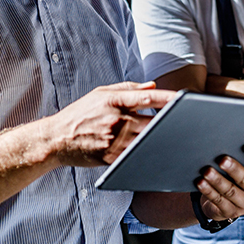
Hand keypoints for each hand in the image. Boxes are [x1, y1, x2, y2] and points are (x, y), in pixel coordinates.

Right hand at [49, 81, 174, 167]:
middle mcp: (115, 119)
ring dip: (161, 139)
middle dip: (169, 122)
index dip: (167, 98)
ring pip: (146, 140)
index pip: (146, 97)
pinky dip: (147, 154)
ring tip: (177, 138)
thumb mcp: (100, 94)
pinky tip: (158, 154)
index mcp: (113, 101)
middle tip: (187, 123)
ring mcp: (113, 140)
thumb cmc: (80, 113)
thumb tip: (152, 86)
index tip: (184, 98)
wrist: (57, 139)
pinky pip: (135, 156)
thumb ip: (128, 88)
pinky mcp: (110, 157)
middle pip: (151, 121)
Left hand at [196, 144, 243, 221]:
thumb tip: (229, 141)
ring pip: (230, 191)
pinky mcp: (230, 212)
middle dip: (234, 169)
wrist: (228, 201)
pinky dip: (208, 190)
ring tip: (207, 171)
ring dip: (217, 180)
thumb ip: (242, 158)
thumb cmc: (236, 176)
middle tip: (223, 159)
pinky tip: (200, 182)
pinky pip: (218, 200)